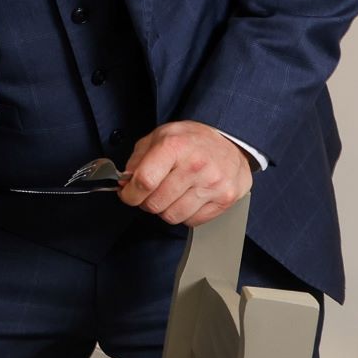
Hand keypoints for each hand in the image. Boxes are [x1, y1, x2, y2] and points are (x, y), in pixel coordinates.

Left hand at [118, 121, 252, 226]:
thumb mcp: (160, 136)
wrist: (232, 142)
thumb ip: (138, 159)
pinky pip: (192, 221)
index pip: (144, 181)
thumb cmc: (193, 140)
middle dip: (146, 202)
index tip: (128, 194)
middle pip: (156, 203)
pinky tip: (187, 199)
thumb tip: (125, 182)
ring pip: (172, 216)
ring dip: (165, 209)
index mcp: (175, 146)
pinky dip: (184, 214)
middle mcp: (196, 165)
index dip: (129, 193)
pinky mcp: (225, 199)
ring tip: (170, 195)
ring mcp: (212, 184)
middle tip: (151, 193)